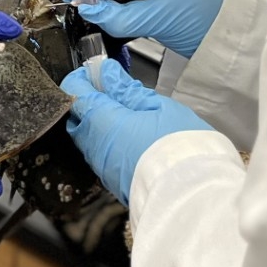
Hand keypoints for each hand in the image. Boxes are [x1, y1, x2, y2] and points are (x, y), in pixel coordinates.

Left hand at [61, 61, 214, 204]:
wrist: (192, 195)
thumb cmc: (180, 147)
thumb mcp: (158, 106)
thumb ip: (127, 90)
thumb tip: (106, 73)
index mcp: (100, 120)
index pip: (74, 91)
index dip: (83, 77)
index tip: (96, 71)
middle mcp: (94, 145)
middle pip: (78, 116)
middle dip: (91, 101)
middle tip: (115, 90)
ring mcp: (101, 167)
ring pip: (90, 137)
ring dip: (102, 123)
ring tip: (130, 114)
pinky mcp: (112, 182)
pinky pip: (103, 155)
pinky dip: (111, 142)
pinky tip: (133, 137)